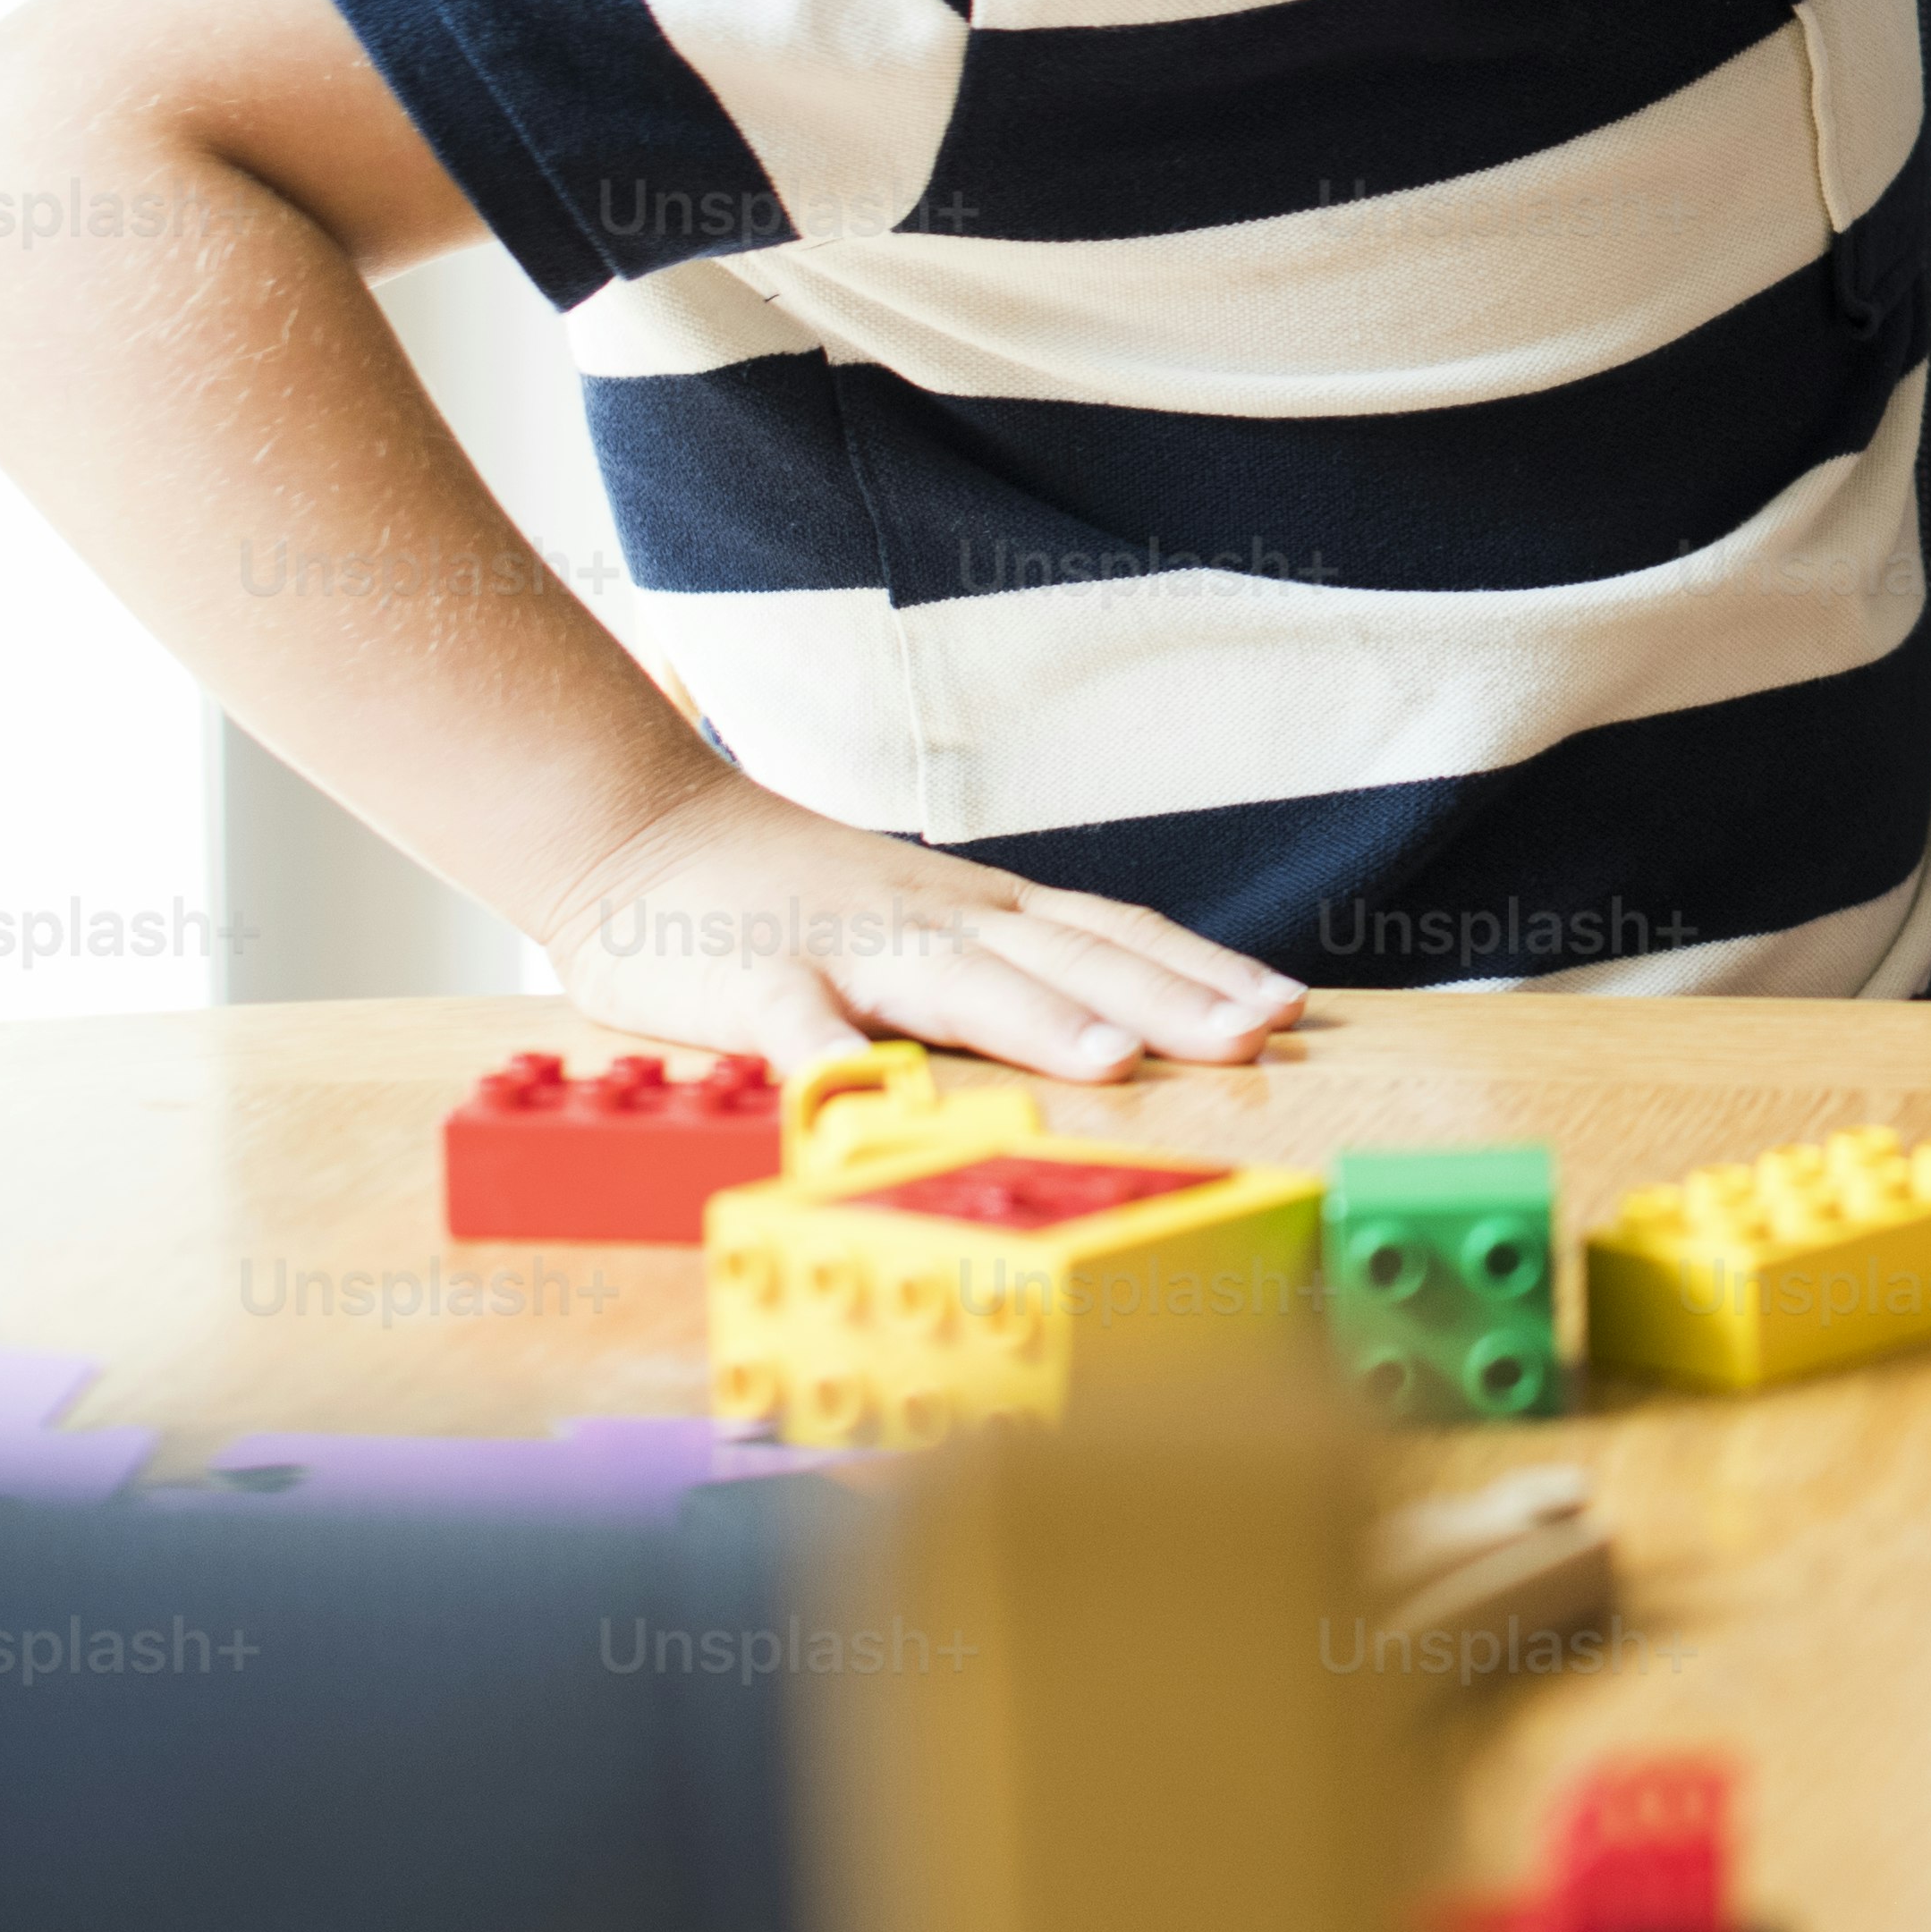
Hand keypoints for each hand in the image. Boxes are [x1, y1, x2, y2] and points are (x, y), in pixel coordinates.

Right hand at [529, 779, 1301, 1080]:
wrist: (642, 834)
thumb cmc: (798, 897)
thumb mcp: (926, 921)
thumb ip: (1008, 966)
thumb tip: (1124, 1020)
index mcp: (983, 912)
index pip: (1115, 933)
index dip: (1202, 969)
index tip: (1287, 1005)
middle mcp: (937, 920)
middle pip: (1070, 957)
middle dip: (1170, 1001)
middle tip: (1258, 1036)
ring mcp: (848, 946)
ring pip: (959, 982)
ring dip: (1040, 1022)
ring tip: (1116, 1065)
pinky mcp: (752, 980)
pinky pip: (796, 1021)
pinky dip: (829, 1057)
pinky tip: (860, 1097)